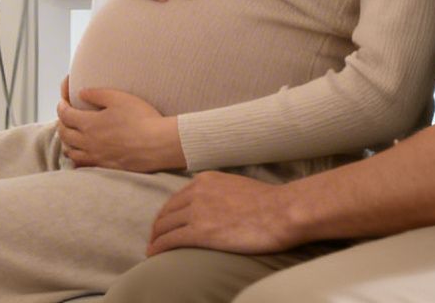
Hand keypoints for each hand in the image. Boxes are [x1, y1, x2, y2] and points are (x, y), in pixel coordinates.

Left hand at [57, 79, 185, 171]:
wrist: (159, 144)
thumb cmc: (141, 118)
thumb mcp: (119, 98)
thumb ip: (96, 94)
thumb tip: (80, 93)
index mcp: (89, 124)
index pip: (65, 115)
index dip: (61, 106)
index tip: (63, 101)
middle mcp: (88, 142)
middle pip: (64, 134)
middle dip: (61, 123)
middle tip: (65, 117)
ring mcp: (96, 157)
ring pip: (71, 152)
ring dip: (67, 142)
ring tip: (70, 136)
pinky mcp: (106, 167)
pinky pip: (83, 165)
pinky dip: (77, 158)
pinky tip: (82, 155)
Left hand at [147, 171, 294, 255]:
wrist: (281, 212)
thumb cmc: (269, 203)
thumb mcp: (238, 187)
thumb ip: (221, 193)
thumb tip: (218, 206)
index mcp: (205, 180)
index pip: (177, 198)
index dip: (168, 213)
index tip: (165, 224)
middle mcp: (196, 192)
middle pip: (166, 211)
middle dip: (157, 226)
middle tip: (155, 239)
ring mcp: (197, 212)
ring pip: (164, 226)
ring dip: (155, 239)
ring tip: (152, 249)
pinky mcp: (200, 232)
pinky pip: (170, 241)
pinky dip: (158, 248)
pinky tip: (153, 255)